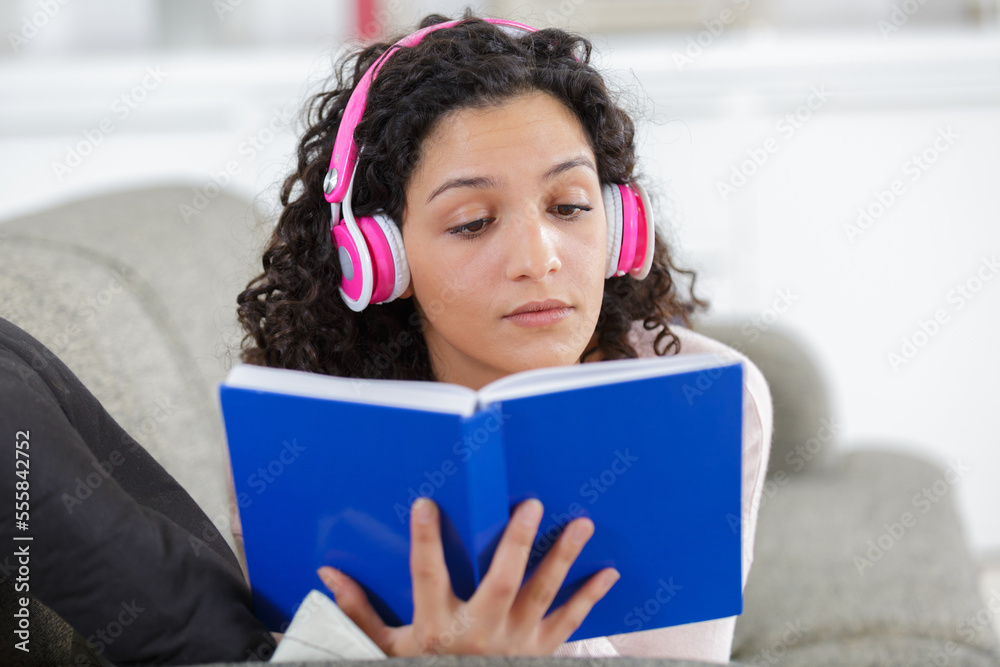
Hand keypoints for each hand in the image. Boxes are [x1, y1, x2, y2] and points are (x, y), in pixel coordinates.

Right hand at [317, 497, 618, 654]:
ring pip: (543, 595)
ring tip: (581, 524)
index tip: (426, 505)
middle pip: (501, 582)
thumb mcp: (385, 649)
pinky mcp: (541, 651)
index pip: (428, 576)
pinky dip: (590, 597)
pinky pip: (570, 622)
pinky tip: (609, 572)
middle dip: (516, 543)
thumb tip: (328, 575)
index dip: (426, 540)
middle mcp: (480, 632)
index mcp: (437, 626)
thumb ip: (358, 611)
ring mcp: (516, 643)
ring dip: (562, 558)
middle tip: (531, 505)